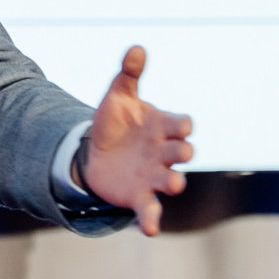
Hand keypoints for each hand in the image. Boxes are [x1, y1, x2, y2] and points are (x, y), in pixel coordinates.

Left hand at [78, 45, 193, 236]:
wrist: (96, 153)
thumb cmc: (115, 123)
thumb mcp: (117, 97)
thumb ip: (128, 75)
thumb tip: (136, 48)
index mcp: (162, 127)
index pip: (179, 124)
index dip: (181, 125)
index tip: (181, 125)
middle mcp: (164, 153)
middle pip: (179, 153)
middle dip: (181, 152)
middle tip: (182, 152)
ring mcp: (154, 176)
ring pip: (170, 181)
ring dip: (174, 183)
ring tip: (174, 185)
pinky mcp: (140, 197)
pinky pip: (150, 210)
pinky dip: (152, 220)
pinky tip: (150, 231)